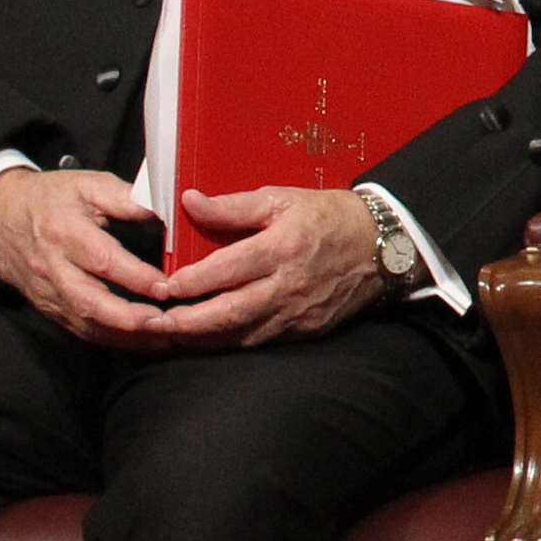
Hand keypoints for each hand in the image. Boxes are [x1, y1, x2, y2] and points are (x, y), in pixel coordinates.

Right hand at [0, 167, 173, 348]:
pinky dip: (109, 339)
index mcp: (65, 232)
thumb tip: (166, 209)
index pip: (102, 260)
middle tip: (165, 322)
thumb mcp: (87, 185)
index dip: (135, 276)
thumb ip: (127, 197)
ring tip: (162, 338)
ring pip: (85, 322)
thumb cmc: (47, 198)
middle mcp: (54, 267)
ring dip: (125, 335)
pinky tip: (138, 342)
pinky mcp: (48, 306)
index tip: (166, 286)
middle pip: (90, 301)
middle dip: (129, 317)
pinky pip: (78, 329)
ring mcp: (49, 292)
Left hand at [146, 186, 393, 345]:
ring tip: (174, 336)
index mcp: (282, 247)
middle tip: (157, 324)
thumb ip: (233, 205)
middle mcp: (288, 285)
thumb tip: (189, 201)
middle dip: (188, 323)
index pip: (226, 270)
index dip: (191, 282)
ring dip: (205, 339)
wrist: (383, 245)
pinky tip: (213, 338)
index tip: (164, 286)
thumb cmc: (329, 216)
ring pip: (243, 335)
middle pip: (229, 312)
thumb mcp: (283, 198)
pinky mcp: (308, 330)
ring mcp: (299, 312)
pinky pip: (264, 341)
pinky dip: (234, 342)